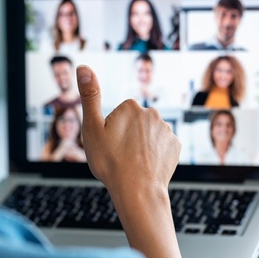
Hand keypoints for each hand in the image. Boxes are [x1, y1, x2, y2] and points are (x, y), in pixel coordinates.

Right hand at [76, 65, 193, 257]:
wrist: (138, 191)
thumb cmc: (111, 161)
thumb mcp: (92, 128)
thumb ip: (89, 96)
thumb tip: (82, 66)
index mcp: (131, 107)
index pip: (118, 115)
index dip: (110, 131)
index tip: (109, 145)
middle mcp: (152, 113)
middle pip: (134, 124)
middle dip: (127, 136)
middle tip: (120, 156)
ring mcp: (166, 130)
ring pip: (148, 136)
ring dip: (141, 146)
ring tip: (133, 164)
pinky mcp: (176, 146)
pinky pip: (161, 147)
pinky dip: (155, 155)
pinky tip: (147, 167)